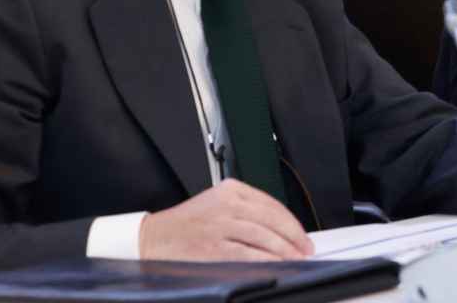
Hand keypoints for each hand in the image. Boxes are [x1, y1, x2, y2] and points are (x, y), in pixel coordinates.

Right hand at [139, 179, 313, 261]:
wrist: (152, 238)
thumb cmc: (185, 225)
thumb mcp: (217, 205)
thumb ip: (246, 211)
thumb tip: (281, 231)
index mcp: (231, 190)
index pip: (273, 204)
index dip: (292, 223)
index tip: (302, 236)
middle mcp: (227, 204)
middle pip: (272, 220)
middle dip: (293, 238)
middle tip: (304, 250)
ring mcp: (220, 225)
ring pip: (263, 236)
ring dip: (284, 251)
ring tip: (294, 260)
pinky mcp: (213, 246)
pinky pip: (248, 253)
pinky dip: (266, 260)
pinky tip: (275, 265)